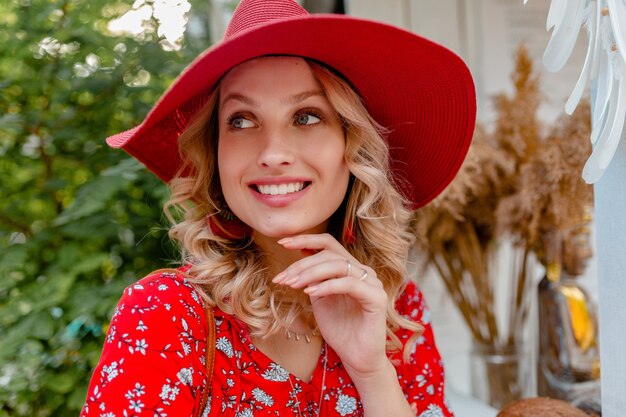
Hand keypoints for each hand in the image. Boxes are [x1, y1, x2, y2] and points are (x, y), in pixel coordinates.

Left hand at [272, 233, 388, 376]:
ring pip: (338, 265)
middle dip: (302, 264)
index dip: (306, 239)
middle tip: (282, 278)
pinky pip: (349, 284)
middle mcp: (363, 272)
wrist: (357, 358)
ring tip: (292, 284)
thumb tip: (298, 255)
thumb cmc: (339, 330)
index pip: (328, 244)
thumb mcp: (320, 298)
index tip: (282, 242)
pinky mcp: (377, 298)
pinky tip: (310, 292)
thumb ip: (313, 278)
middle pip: (330, 253)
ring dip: (310, 273)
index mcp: (351, 269)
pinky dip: (327, 286)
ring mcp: (372, 283)